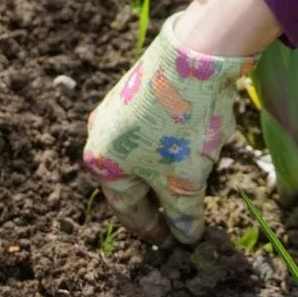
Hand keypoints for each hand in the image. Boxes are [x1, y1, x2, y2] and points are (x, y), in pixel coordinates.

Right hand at [83, 0, 279, 244]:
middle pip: (134, 181)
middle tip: (182, 215)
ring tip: (195, 178)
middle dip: (160, 198)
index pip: (129, 210)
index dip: (153, 229)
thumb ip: (184, 214)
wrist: (195, 56)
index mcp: (103, 164)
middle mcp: (101, 135)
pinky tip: (196, 142)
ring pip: (144, 154)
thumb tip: (186, 236)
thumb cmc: (181, 127)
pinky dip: (172, 144)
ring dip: (168, 170)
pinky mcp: (137, 89)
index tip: (172, 241)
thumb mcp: (185, 181)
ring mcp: (117, 109)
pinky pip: (153, 130)